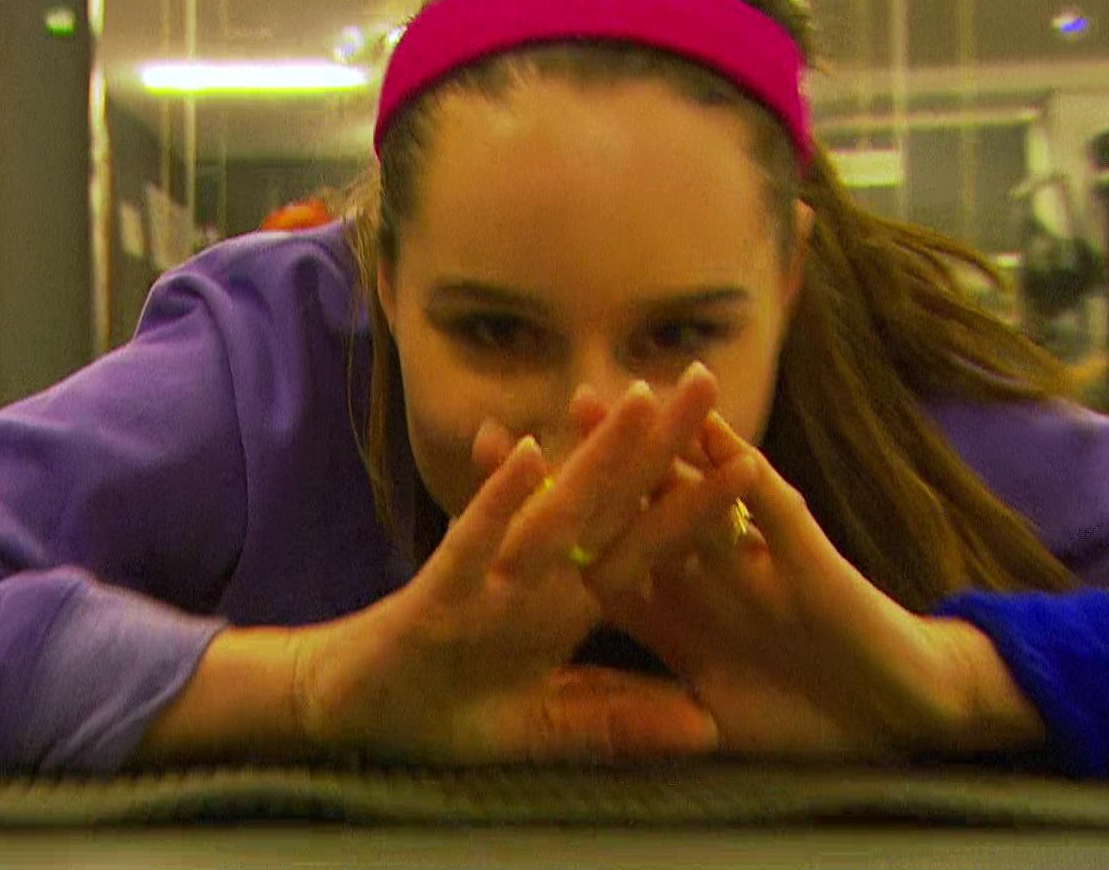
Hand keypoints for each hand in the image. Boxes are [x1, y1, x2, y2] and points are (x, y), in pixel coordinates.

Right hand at [287, 373, 730, 764]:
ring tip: (636, 401)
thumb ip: (619, 721)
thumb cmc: (446, 710)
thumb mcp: (548, 730)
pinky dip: (501, 500)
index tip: (752, 462)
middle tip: (705, 378)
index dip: (696, 506)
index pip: (645, 546)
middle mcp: (538, 577)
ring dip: (594, 455)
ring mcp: (491, 578)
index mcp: (569, 603)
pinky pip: (477, 540)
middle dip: (659, 445)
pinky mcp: (442, 591)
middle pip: (610, 503)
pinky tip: (528, 455)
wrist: (355, 714)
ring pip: (555, 510)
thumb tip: (707, 728)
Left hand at [580, 400, 1045, 760]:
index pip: (597, 559)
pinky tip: (717, 432)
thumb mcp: (707, 719)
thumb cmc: (805, 717)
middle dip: (598, 464)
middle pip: (639, 510)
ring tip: (628, 396)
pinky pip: (768, 510)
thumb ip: (643, 709)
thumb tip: (567, 704)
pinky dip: (741, 474)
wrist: (898, 721)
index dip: (553, 530)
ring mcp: (754, 563)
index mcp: (673, 611)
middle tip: (556, 413)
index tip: (505, 493)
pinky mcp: (806, 562)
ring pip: (697, 494)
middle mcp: (706, 575)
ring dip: (667, 445)